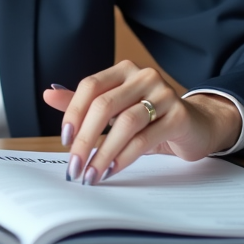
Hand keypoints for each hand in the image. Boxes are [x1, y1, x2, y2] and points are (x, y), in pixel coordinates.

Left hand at [43, 60, 242, 184]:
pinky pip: (145, 139)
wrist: (195, 125)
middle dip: (85, 139)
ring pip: (125, 123)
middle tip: (74, 165)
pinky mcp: (179, 116)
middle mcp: (144, 76)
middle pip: (104, 105)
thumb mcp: (115, 109)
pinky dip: (124, 157)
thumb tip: (47, 95)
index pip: (90, 86)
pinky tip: (112, 170)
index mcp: (124, 70)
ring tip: (91, 174)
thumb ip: (83, 103)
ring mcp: (164, 94)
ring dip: (103, 153)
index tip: (66, 140)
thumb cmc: (149, 118)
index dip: (73, 112)